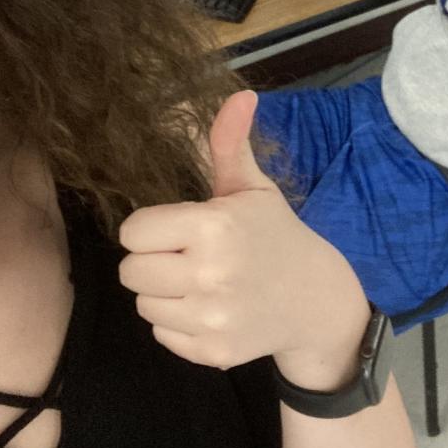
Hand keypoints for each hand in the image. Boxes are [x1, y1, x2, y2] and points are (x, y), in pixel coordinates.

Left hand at [118, 91, 368, 386]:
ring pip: (143, 304)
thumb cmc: (276, 236)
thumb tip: (239, 94)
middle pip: (130, 271)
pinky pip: (162, 334)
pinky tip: (209, 308)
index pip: (133, 232)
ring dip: (163, 293)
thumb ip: (230, 144)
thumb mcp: (253, 189)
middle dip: (152, 261)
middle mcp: (210, 274)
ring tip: (199, 282)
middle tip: (186, 256)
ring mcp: (211, 318)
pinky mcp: (212, 353)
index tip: (178, 228)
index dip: (150, 228)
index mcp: (214, 226)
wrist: (317, 302)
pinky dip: (178, 324)